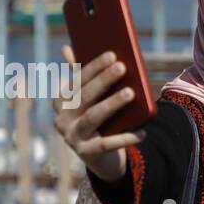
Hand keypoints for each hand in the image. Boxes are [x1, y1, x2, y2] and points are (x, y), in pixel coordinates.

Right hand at [53, 45, 144, 182]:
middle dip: (103, 80)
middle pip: (84, 96)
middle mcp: (62, 118)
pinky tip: (142, 132)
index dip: (93, 67)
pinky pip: (106, 144)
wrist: (99, 157)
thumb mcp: (91, 98)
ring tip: (131, 93)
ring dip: (112, 104)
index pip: (77, 80)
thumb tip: (68, 47)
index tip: (112, 54)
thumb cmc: (98, 119)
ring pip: (93, 117)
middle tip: (122, 67)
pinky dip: (124, 138)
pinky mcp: (86, 153)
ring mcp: (72, 137)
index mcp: (62, 100)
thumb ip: (84, 76)